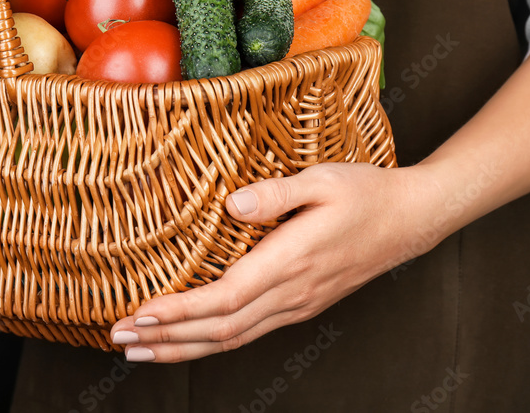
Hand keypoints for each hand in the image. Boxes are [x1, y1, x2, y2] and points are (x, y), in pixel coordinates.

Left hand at [108, 162, 440, 362]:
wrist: (411, 219)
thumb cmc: (365, 193)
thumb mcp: (323, 179)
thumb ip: (277, 192)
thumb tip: (232, 204)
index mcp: (292, 263)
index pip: (224, 299)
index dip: (178, 312)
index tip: (139, 314)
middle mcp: (292, 294)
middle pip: (219, 331)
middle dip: (165, 339)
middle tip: (119, 340)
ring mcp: (297, 305)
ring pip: (231, 340)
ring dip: (182, 347)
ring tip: (140, 350)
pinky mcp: (300, 305)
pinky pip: (247, 333)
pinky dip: (209, 341)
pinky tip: (187, 339)